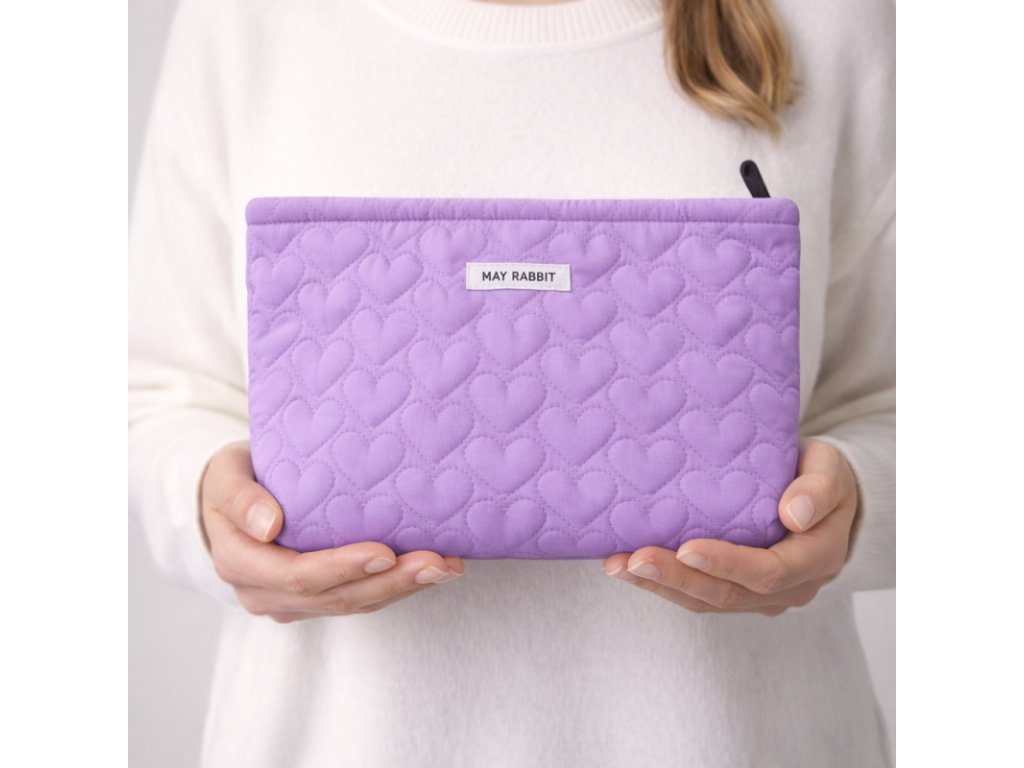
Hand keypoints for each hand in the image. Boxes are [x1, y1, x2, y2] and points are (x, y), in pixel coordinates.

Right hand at [200, 441, 463, 622]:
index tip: (385, 552)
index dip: (342, 568)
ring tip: (446, 567)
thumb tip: (268, 525)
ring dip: (404, 588)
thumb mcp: (225, 475)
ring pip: (354, 604)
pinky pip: (361, 599)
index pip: (296, 576)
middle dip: (390, 583)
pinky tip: (434, 570)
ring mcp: (292, 602)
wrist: (229, 499)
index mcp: (239, 563)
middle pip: (335, 597)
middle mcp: (264, 593)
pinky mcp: (318, 599)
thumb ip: (241, 497)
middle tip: (435, 563)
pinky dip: (399, 586)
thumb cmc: (232, 478)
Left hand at [602, 438, 856, 615]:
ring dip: (660, 585)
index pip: (769, 572)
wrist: (821, 495)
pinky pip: (697, 594)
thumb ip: (819, 489)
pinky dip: (661, 582)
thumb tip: (793, 514)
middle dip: (678, 578)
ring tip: (618, 565)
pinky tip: (626, 566)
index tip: (687, 548)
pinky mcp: (736, 590)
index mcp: (817, 558)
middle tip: (633, 559)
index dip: (727, 563)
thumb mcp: (830, 471)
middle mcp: (790, 587)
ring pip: (707, 601)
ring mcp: (762, 596)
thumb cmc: (821, 476)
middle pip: (729, 594)